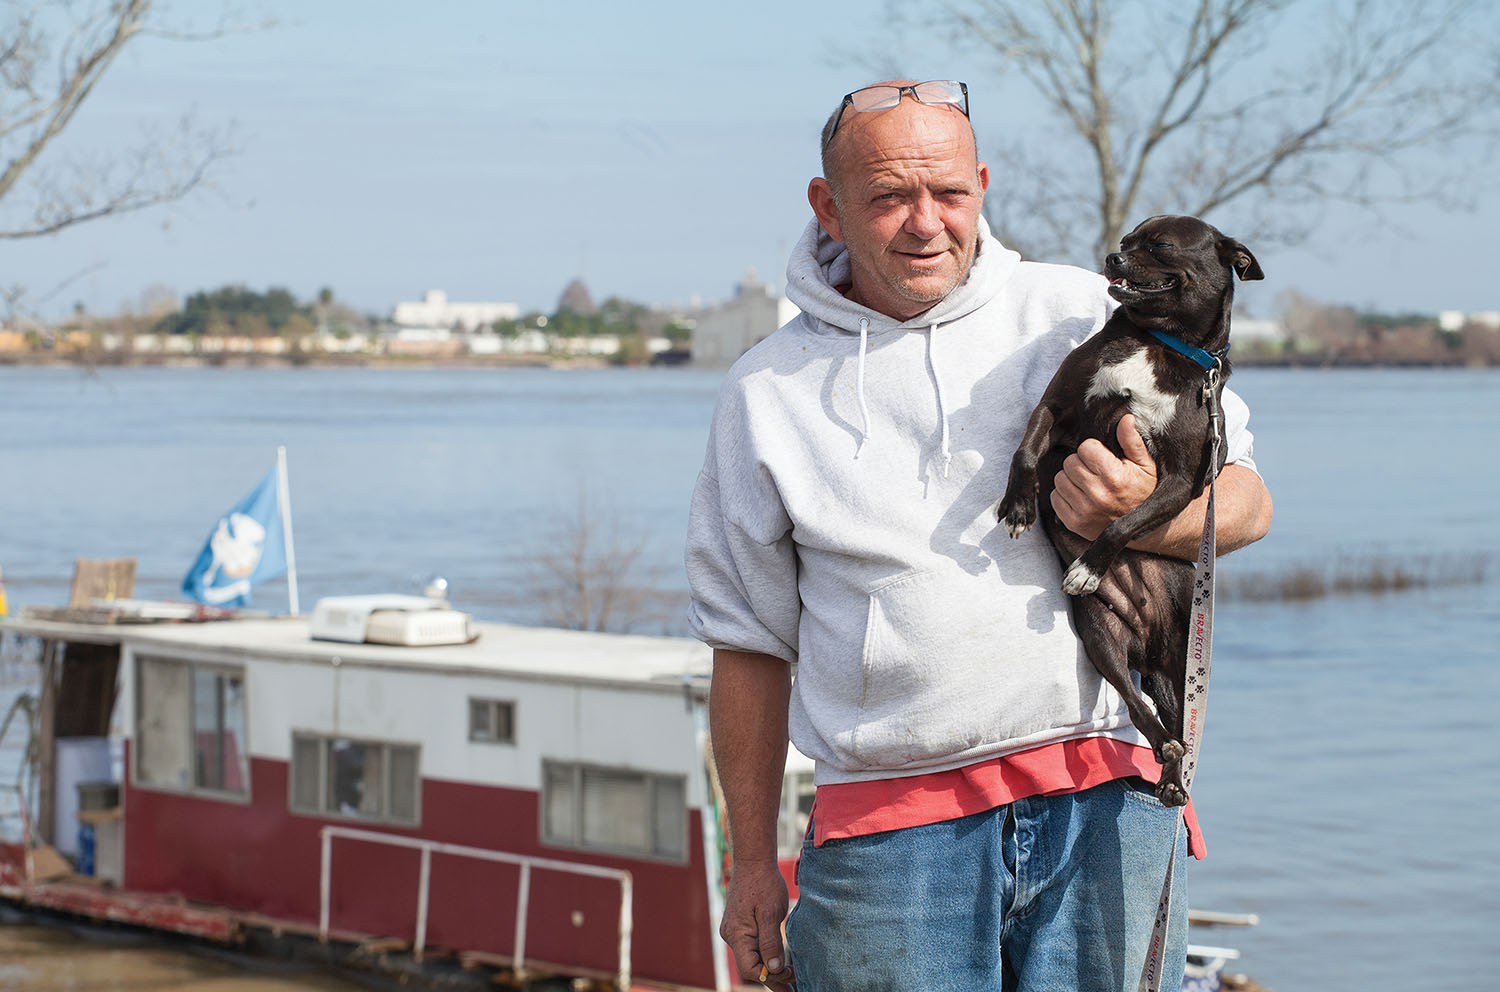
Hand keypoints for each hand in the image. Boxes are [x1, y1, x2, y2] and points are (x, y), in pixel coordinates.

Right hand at [720, 858, 796, 990]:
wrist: (754, 861)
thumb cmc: (764, 883)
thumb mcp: (771, 913)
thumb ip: (771, 942)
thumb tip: (774, 969)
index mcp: (736, 934)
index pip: (750, 969)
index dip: (770, 977)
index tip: (789, 976)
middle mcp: (731, 935)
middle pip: (750, 966)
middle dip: (771, 979)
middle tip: (791, 989)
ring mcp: (734, 931)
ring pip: (751, 958)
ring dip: (769, 969)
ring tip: (788, 981)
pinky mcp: (739, 926)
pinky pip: (751, 947)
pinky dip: (764, 957)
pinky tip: (777, 962)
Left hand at [1051, 414, 1156, 538]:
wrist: (1141, 528)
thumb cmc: (1144, 491)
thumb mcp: (1146, 465)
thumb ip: (1133, 441)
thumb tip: (1127, 418)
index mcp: (1114, 477)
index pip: (1085, 448)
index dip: (1093, 450)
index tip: (1102, 459)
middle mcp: (1097, 494)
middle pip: (1069, 463)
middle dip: (1080, 463)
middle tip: (1094, 472)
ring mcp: (1084, 511)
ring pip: (1059, 479)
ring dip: (1070, 479)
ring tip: (1087, 484)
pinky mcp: (1074, 523)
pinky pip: (1054, 498)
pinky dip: (1064, 495)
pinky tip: (1080, 497)